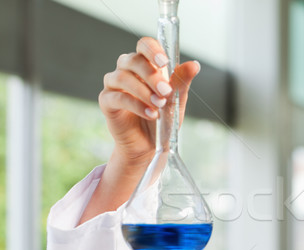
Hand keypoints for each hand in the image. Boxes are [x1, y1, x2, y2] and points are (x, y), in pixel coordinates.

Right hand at [78, 37, 199, 224]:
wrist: (150, 147)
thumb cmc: (163, 121)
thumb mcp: (176, 101)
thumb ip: (181, 82)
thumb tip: (194, 65)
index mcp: (145, 65)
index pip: (144, 46)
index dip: (153, 50)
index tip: (164, 62)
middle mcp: (126, 70)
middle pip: (133, 60)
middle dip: (152, 75)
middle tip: (166, 92)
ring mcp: (114, 85)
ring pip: (122, 77)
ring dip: (144, 91)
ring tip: (160, 106)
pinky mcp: (106, 102)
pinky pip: (117, 97)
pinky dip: (136, 105)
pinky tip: (151, 114)